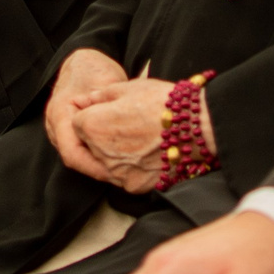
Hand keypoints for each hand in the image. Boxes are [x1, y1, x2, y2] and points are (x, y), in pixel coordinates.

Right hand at [45, 48, 131, 177]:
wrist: (83, 61)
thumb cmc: (94, 68)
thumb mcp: (106, 83)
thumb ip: (111, 106)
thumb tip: (127, 130)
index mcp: (59, 114)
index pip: (72, 154)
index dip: (94, 167)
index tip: (116, 173)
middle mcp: (54, 126)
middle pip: (75, 158)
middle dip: (99, 169)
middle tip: (125, 175)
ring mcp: (59, 130)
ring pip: (77, 156)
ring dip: (98, 164)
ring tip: (123, 169)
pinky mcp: (68, 132)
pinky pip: (80, 150)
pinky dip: (97, 155)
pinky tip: (116, 157)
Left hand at [73, 79, 181, 193]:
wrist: (196, 126)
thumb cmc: (162, 102)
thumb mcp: (128, 88)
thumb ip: (101, 95)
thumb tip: (85, 100)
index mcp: (93, 126)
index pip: (78, 123)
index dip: (92, 114)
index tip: (110, 110)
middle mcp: (100, 154)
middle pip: (91, 144)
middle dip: (102, 134)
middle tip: (128, 123)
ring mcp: (117, 173)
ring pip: (107, 162)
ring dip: (116, 152)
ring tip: (140, 138)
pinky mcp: (135, 186)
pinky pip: (125, 176)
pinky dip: (132, 167)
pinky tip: (148, 153)